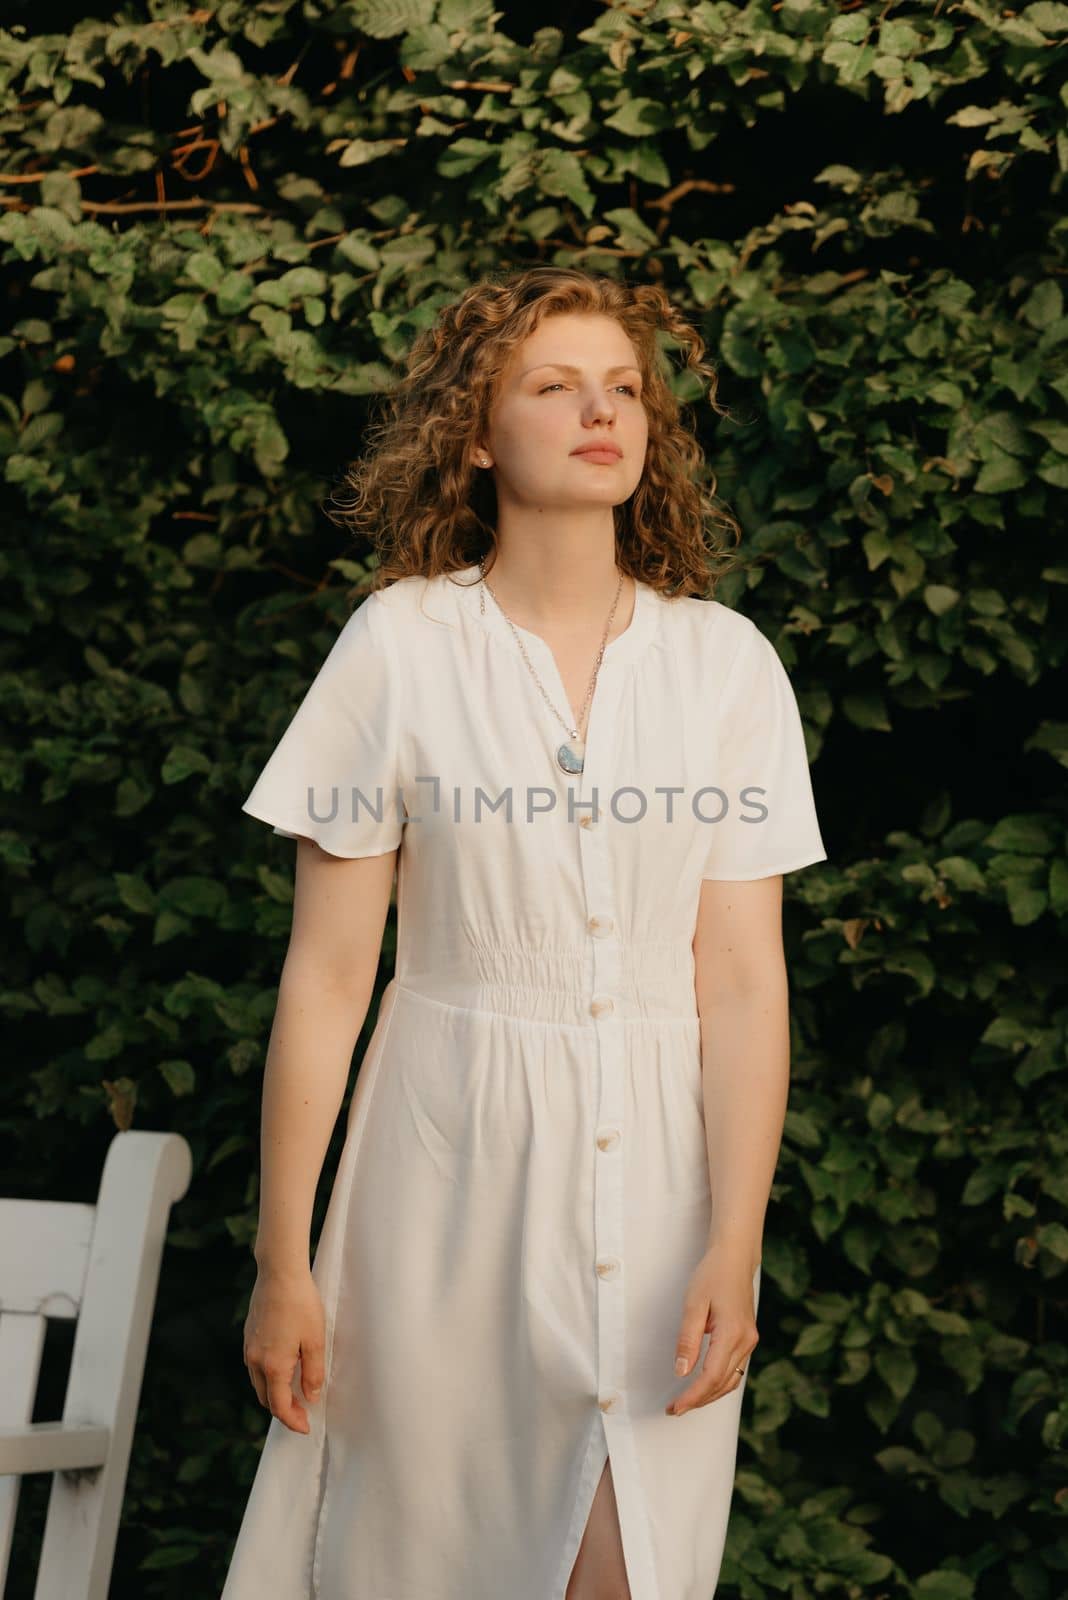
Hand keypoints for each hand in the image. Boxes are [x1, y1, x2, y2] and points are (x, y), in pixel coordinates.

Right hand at [243, 1264, 325, 1434]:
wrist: (279, 1273)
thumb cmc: (301, 1304)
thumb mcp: (316, 1340)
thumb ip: (313, 1373)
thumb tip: (310, 1396)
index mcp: (273, 1365)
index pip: (279, 1406)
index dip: (292, 1421)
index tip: (305, 1427)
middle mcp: (255, 1361)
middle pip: (265, 1398)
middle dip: (283, 1410)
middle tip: (303, 1412)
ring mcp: (249, 1348)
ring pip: (258, 1383)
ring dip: (274, 1393)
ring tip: (294, 1393)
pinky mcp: (248, 1336)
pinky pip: (255, 1366)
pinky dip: (268, 1377)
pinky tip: (283, 1369)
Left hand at [666, 1244, 758, 1416]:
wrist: (734, 1258)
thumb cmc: (712, 1275)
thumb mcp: (693, 1304)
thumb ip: (688, 1340)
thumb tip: (681, 1372)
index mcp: (733, 1333)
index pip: (712, 1376)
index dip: (693, 1396)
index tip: (675, 1407)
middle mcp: (746, 1341)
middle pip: (722, 1383)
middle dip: (698, 1400)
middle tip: (674, 1409)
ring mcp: (750, 1341)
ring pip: (731, 1380)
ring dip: (709, 1394)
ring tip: (686, 1401)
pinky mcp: (748, 1339)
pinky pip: (735, 1370)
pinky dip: (719, 1383)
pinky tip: (704, 1385)